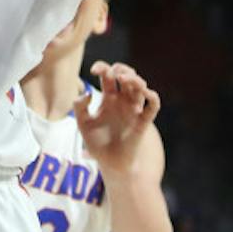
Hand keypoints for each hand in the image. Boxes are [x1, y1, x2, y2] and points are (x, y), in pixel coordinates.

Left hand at [77, 61, 160, 176]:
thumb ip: (79, 107)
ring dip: (135, 78)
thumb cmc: (96, 143)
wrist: (110, 164)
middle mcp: (123, 100)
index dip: (102, 67)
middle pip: (127, 75)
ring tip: (124, 79)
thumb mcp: (83, 124)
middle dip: (121, 68)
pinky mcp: (143, 121)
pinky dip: (152, 96)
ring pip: (140, 86)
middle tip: (113, 73)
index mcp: (108, 98)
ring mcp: (134, 109)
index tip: (93, 70)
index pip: (108, 75)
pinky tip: (144, 91)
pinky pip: (153, 105)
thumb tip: (88, 93)